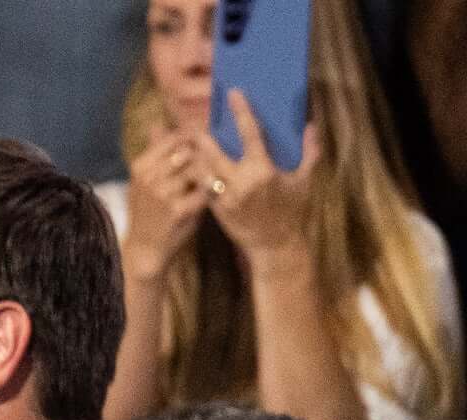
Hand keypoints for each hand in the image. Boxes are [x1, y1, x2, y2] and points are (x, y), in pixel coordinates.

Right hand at [122, 122, 208, 279]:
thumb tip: (156, 124)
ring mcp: (163, 194)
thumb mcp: (144, 181)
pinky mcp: (178, 210)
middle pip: (188, 151)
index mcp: (141, 166)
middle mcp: (149, 177)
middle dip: (206, 152)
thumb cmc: (149, 211)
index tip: (206, 139)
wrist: (145, 248)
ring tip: (219, 173)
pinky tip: (217, 192)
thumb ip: (154, 153)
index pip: (173, 139)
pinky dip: (213, 189)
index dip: (194, 136)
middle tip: (218, 156)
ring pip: (198, 168)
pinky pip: (204, 190)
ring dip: (211, 170)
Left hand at [198, 90, 319, 272]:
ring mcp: (225, 197)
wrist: (274, 245)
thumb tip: (310, 126)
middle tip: (195, 120)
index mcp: (264, 171)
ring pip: (202, 169)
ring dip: (195, 155)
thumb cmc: (292, 211)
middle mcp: (241, 182)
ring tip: (189, 142)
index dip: (241, 111)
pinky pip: (201, 186)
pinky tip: (192, 165)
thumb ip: (309, 152)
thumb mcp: (304, 181)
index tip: (233, 93)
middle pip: (213, 151)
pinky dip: (196, 174)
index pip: (250, 133)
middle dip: (203, 135)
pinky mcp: (215, 209)